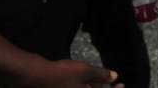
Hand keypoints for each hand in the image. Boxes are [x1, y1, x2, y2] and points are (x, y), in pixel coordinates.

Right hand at [7, 57, 121, 87]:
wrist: (36, 77)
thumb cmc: (61, 74)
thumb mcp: (84, 71)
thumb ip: (101, 75)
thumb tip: (114, 76)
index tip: (122, 84)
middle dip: (100, 87)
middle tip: (104, 79)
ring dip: (92, 87)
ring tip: (89, 77)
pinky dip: (83, 87)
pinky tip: (81, 80)